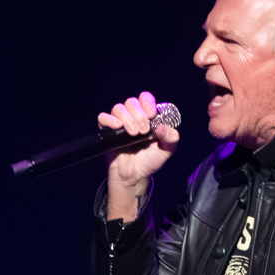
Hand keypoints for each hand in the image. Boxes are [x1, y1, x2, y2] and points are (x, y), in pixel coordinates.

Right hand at [98, 91, 178, 221]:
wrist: (136, 176)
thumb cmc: (150, 160)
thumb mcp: (167, 149)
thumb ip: (171, 137)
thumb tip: (163, 127)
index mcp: (146, 116)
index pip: (145, 98)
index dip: (148, 103)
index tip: (151, 115)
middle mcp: (132, 117)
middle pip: (131, 102)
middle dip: (139, 115)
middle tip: (143, 131)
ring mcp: (119, 124)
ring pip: (119, 108)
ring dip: (128, 119)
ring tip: (134, 134)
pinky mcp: (107, 132)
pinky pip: (103, 118)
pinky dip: (110, 119)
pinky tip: (118, 127)